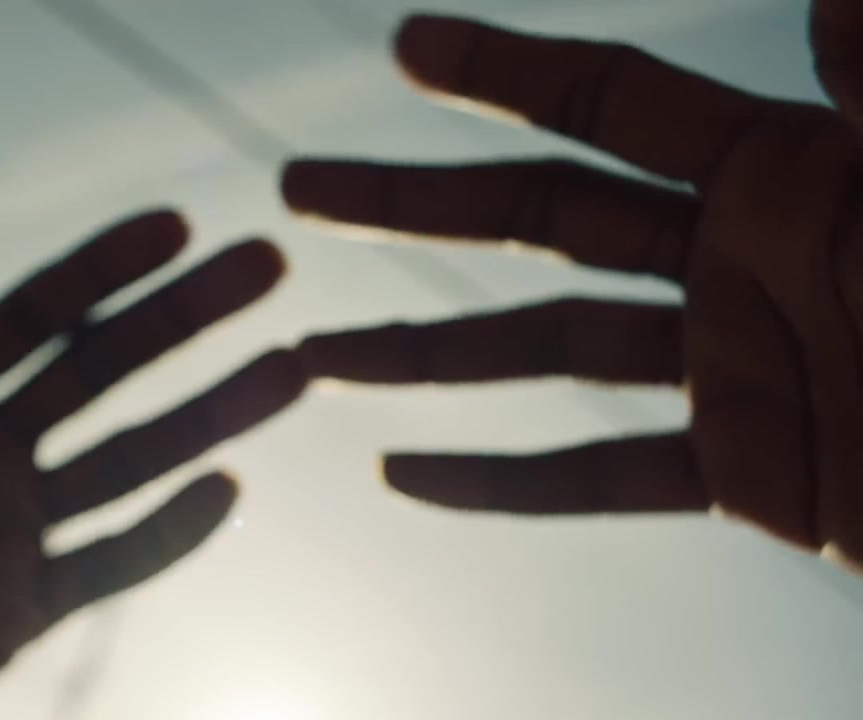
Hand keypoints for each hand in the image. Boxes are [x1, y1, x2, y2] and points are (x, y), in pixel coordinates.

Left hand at [0, 209, 304, 718]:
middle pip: (105, 371)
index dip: (103, 270)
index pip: (32, 317)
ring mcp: (13, 528)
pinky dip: (170, 534)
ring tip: (293, 367)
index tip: (178, 225)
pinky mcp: (25, 605)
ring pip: (132, 459)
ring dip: (212, 415)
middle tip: (268, 266)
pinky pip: (112, 565)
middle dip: (186, 319)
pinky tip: (229, 491)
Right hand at [282, 16, 862, 569]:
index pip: (607, 103)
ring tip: (308, 359)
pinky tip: (405, 476)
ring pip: (540, 352)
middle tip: (298, 190)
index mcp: (776, 173)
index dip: (503, 70)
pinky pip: (600, 478)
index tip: (404, 47)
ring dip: (418, 357)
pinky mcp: (740, 470)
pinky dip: (502, 484)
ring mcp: (725, 366)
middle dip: (409, 204)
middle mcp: (729, 258)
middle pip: (531, 221)